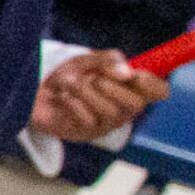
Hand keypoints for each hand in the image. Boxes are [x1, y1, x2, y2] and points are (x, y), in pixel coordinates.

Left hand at [32, 49, 165, 143]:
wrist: (35, 91)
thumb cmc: (69, 76)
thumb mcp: (87, 61)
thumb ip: (108, 61)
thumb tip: (127, 72)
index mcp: (130, 89)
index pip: (159, 91)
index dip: (153, 84)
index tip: (136, 75)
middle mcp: (123, 109)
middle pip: (136, 105)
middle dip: (113, 87)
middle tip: (93, 78)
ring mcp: (105, 124)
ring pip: (109, 111)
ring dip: (86, 91)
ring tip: (70, 83)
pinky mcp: (85, 133)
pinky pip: (86, 118)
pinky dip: (71, 102)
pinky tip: (62, 97)